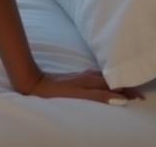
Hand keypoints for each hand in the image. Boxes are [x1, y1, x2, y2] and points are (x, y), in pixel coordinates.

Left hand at [24, 69, 145, 104]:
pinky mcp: (76, 77)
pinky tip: (105, 84)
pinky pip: (96, 78)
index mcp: (90, 80)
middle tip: (137, 95)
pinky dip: (106, 81)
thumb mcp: (79, 95)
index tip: (139, 96)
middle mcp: (87, 76)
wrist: (35, 82)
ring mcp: (81, 76)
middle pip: (111, 80)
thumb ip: (98, 95)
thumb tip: (119, 97)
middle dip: (125, 86)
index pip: (114, 84)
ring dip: (116, 83)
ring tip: (126, 89)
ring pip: (104, 78)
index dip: (127, 90)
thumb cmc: (55, 91)